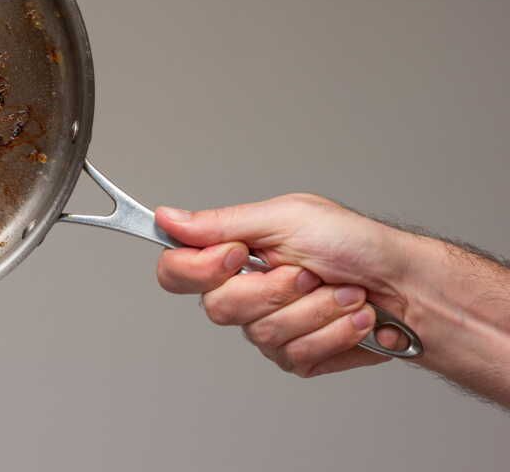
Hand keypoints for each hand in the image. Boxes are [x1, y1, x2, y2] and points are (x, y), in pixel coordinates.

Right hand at [154, 194, 407, 376]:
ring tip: (346, 293)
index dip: (198, 268)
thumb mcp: (286, 217)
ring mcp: (268, 329)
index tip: (239, 254)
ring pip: (263, 334)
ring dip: (316, 310)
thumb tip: (166, 218)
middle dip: (276, 289)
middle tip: (310, 272)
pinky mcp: (297, 358)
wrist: (409, 285)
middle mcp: (243, 294)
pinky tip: (355, 317)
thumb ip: (221, 222)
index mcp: (232, 254)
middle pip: (218, 308)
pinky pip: (295, 355)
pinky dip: (334, 332)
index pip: (175, 271)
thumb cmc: (355, 243)